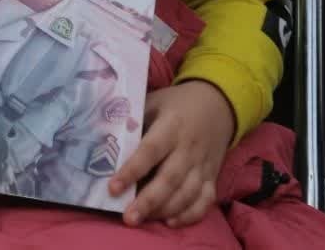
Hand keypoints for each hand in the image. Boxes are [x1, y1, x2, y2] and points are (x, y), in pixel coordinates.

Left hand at [109, 79, 235, 227]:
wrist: (217, 104)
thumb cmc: (176, 104)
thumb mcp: (154, 102)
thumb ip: (134, 119)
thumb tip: (106, 141)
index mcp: (172, 125)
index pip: (150, 150)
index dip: (132, 170)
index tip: (113, 188)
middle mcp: (189, 148)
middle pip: (170, 179)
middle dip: (148, 201)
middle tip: (128, 217)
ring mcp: (203, 164)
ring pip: (187, 193)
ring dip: (164, 210)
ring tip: (141, 219)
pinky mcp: (213, 176)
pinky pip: (205, 200)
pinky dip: (189, 214)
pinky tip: (170, 222)